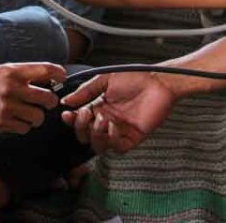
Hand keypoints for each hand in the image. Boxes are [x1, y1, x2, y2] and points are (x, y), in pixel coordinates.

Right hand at [0, 62, 66, 132]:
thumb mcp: (3, 70)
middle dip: (50, 102)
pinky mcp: (2, 122)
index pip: (47, 70)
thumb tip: (51, 76)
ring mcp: (7, 107)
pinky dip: (25, 126)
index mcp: (14, 71)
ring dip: (38, 117)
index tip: (60, 79)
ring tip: (32, 114)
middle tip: (46, 102)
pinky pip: (25, 128)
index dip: (59, 75)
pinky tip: (18, 120)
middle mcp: (12, 88)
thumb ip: (25, 73)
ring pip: (39, 116)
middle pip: (48, 98)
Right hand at [61, 72, 175, 153]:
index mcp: (98, 108)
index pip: (79, 121)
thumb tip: (67, 100)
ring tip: (103, 118)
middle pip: (85, 136)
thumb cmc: (134, 78)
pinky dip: (111, 139)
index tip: (67, 114)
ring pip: (98, 145)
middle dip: (81, 128)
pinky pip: (116, 148)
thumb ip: (86, 91)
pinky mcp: (132, 138)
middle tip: (87, 113)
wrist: (158, 82)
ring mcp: (119, 131)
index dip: (71, 120)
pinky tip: (114, 125)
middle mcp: (106, 121)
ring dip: (95, 134)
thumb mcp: (106, 79)